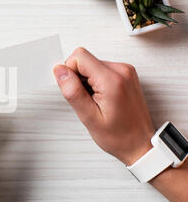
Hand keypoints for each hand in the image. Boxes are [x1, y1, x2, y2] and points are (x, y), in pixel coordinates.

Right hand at [53, 48, 155, 165]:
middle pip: (85, 59)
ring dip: (87, 81)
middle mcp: (122, 70)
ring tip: (95, 101)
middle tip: (87, 100)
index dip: (69, 73)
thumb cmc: (119, 136)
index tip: (76, 92)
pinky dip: (95, 82)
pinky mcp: (125, 74)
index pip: (79, 57)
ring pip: (91, 64)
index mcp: (112, 80)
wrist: (140, 144)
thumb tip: (60, 70)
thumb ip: (72, 90)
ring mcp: (126, 71)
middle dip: (78, 78)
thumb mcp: (89, 117)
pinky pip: (100, 69)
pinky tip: (101, 99)